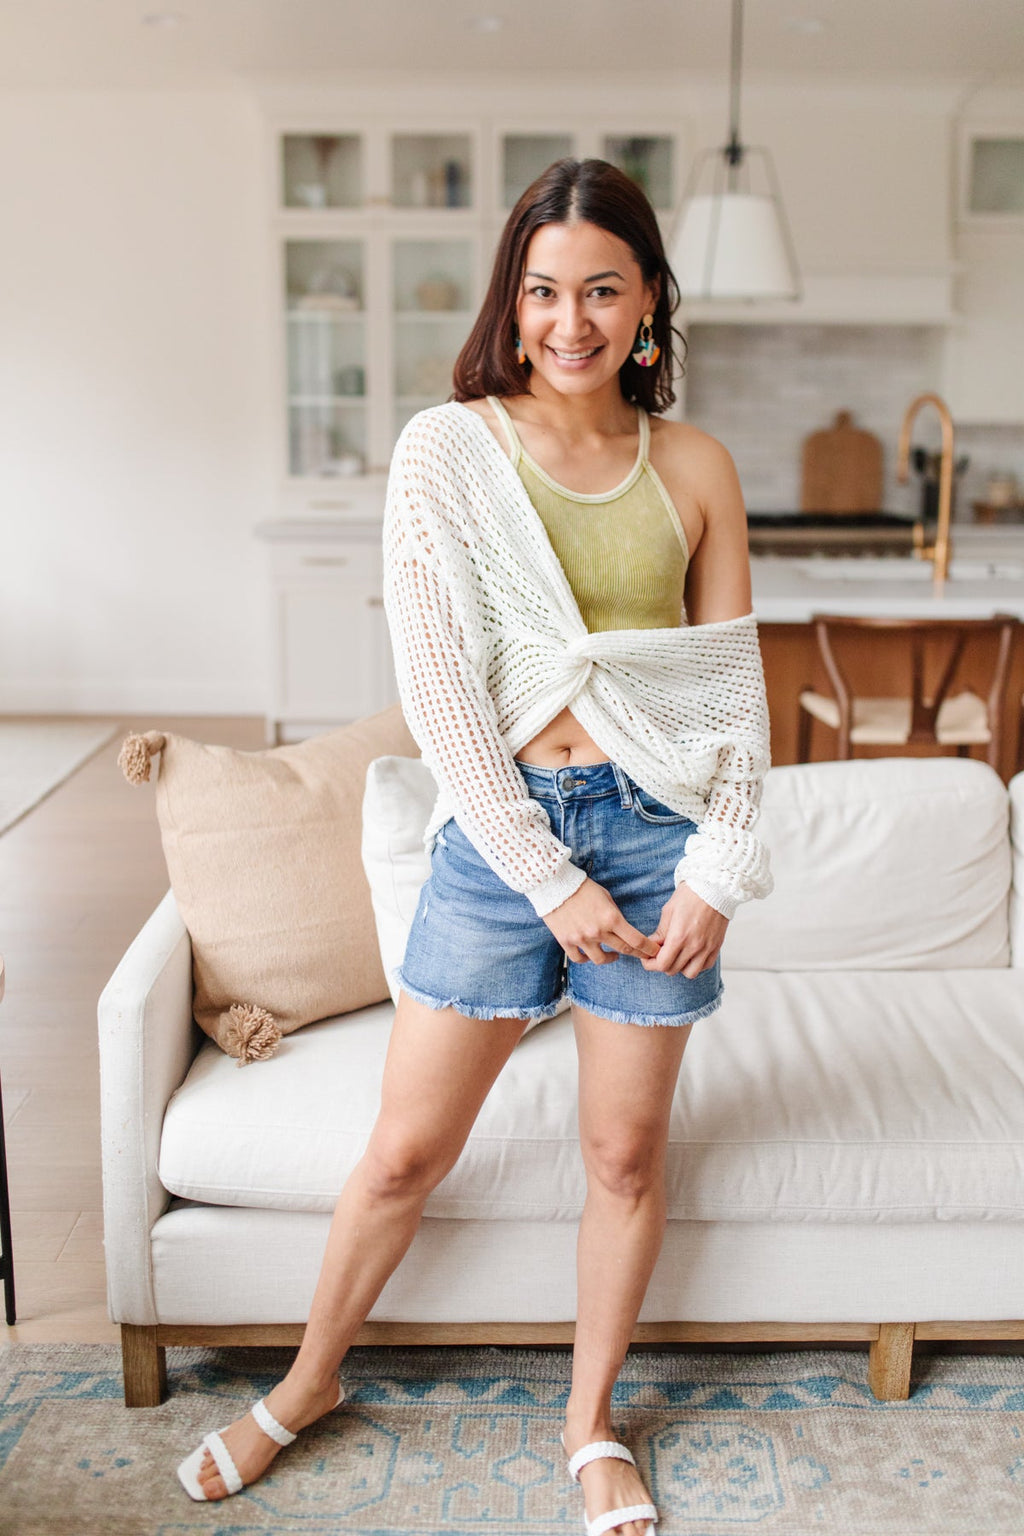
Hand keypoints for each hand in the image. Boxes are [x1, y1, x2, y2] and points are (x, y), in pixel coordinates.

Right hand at [542, 877, 662, 965]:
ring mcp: (581, 939)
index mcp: (611, 918)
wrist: (554, 885)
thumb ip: (615, 914)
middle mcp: (598, 931)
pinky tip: (591, 954)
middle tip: (643, 956)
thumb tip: (622, 928)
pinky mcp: (566, 941)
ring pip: (601, 960)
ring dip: (610, 958)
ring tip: (613, 955)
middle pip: (624, 950)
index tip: (653, 952)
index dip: (647, 949)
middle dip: (637, 954)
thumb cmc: (582, 888)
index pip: (636, 940)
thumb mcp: (605, 896)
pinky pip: (580, 959)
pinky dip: (587, 959)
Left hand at [640, 884, 728, 976]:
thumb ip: (660, 932)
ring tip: (676, 955)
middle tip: (659, 954)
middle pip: (673, 970)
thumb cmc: (690, 895)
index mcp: (679, 937)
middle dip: (662, 964)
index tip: (647, 959)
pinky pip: (705, 966)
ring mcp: (707, 948)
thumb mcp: (669, 911)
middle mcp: (694, 946)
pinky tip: (690, 954)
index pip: (662, 964)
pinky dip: (696, 965)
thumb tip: (652, 946)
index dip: (650, 964)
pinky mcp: (716, 947)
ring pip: (690, 973)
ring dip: (680, 967)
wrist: (715, 887)